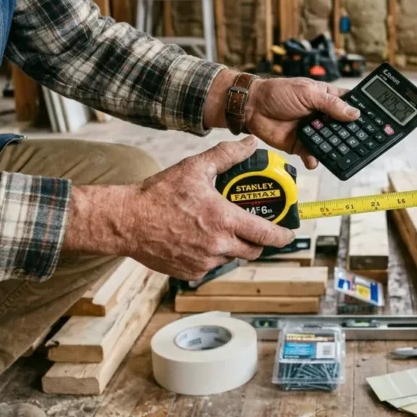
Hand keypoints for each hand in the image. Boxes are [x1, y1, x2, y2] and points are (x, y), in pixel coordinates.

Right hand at [63, 136, 294, 279]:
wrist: (126, 221)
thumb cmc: (159, 194)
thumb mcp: (195, 168)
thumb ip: (227, 156)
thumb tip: (250, 144)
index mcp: (224, 221)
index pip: (266, 236)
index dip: (282, 236)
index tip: (289, 233)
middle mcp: (217, 246)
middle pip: (253, 251)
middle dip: (258, 241)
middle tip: (254, 228)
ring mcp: (203, 262)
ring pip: (230, 258)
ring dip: (232, 246)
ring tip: (219, 228)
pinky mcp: (189, 272)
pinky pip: (210, 266)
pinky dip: (210, 254)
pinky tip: (198, 238)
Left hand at [246, 77, 357, 168]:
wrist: (252, 107)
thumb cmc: (277, 93)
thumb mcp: (307, 93)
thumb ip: (330, 104)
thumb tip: (354, 113)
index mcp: (327, 99)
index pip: (350, 105)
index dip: (361, 112)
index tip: (374, 121)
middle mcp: (322, 116)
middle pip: (343, 128)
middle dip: (350, 135)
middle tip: (359, 142)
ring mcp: (313, 131)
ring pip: (330, 144)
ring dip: (334, 148)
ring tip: (338, 153)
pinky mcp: (301, 145)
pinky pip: (313, 155)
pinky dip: (315, 159)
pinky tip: (314, 159)